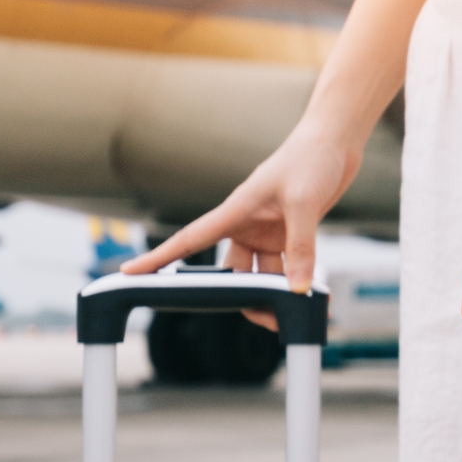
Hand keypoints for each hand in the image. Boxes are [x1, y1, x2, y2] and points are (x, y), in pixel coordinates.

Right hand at [119, 123, 361, 330]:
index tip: (127, 274)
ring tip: (298, 310)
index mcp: (235, 211)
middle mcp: (246, 224)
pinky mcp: (289, 233)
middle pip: (232, 271)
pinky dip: (298, 280)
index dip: (157, 259)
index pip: (189, 240)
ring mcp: (267, 230)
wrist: (334, 142)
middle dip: (244, 297)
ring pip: (261, 273)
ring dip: (276, 292)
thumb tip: (298, 288)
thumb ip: (301, 246)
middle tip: (270, 319)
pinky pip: (288, 265)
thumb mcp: (304, 202)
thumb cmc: (310, 159)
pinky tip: (314, 296)